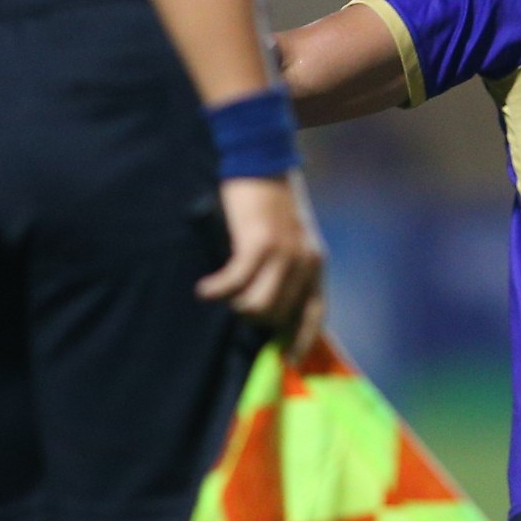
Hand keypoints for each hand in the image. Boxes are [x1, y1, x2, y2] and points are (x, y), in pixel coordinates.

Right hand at [197, 174, 327, 351]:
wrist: (261, 161)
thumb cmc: (269, 200)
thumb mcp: (289, 236)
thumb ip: (286, 267)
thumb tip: (269, 305)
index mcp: (315, 262)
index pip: (316, 312)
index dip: (303, 339)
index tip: (290, 359)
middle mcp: (305, 262)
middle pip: (277, 316)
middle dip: (253, 318)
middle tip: (234, 303)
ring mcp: (283, 255)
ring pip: (256, 307)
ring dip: (235, 304)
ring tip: (222, 292)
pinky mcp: (258, 246)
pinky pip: (235, 285)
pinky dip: (216, 290)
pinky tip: (205, 287)